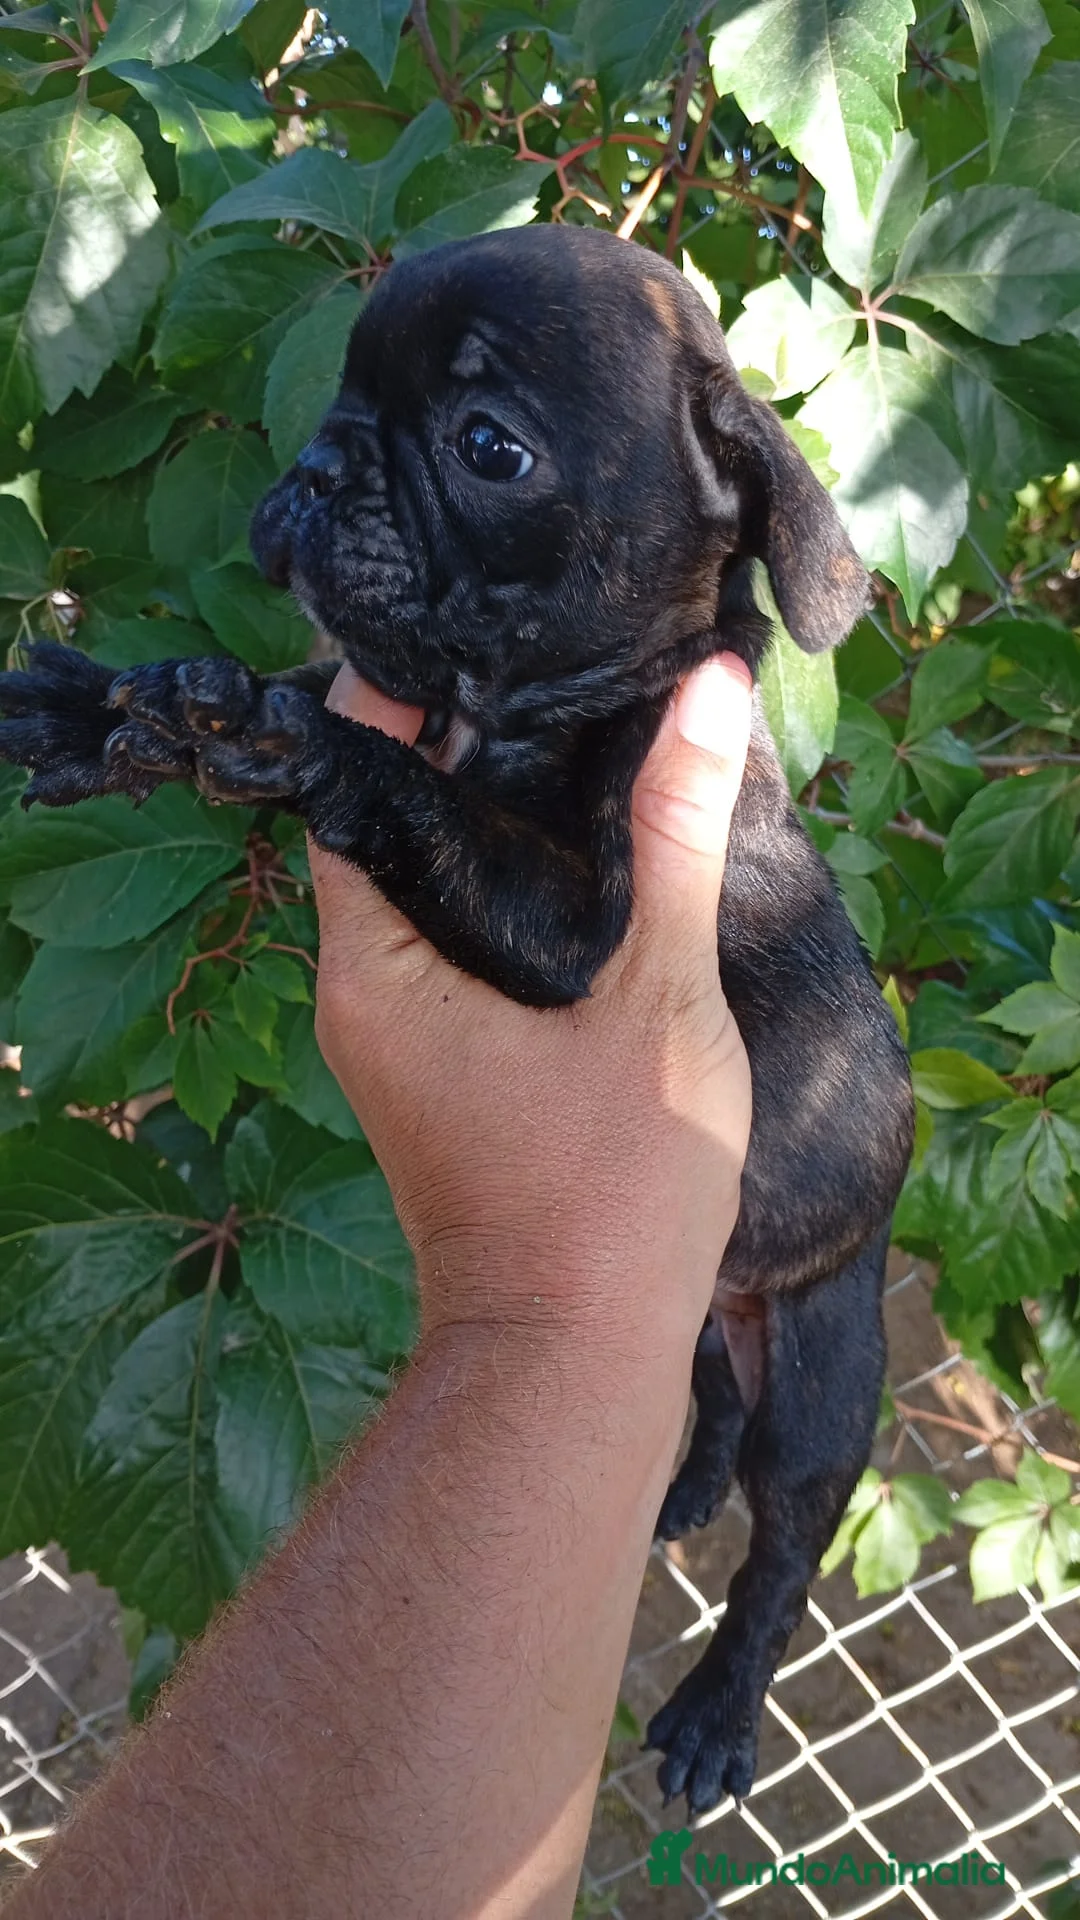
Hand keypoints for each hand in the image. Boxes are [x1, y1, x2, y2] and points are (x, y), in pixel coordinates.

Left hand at [309, 657, 753, 1352]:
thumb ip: (676, 841)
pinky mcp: (447, 1075)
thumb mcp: (658, 998)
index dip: (397, 704)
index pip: (349, 787)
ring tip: (582, 743)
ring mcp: (399, 1042)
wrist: (575, 1361)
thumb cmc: (610, 1191)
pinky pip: (459, 952)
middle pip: (391, 834)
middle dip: (463, 755)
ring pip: (429, 896)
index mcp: (374, 964)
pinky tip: (591, 864)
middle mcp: (362, 996)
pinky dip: (510, 899)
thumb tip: (709, 692)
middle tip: (551, 676)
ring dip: (493, 829)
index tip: (476, 642)